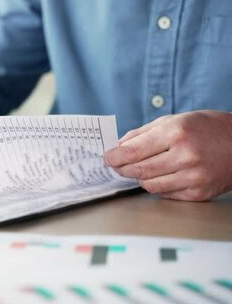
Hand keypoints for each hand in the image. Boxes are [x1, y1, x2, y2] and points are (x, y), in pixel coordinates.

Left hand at [104, 110, 231, 200]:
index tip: (108, 158)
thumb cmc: (206, 128)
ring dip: (140, 178)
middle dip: (123, 168)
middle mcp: (185, 156)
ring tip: (140, 169)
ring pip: (150, 185)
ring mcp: (194, 177)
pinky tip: (161, 176)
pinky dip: (158, 186)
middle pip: (139, 170)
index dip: (115, 157)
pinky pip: (166, 194)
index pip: (133, 151)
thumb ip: (143, 134)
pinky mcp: (200, 193)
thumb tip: (118, 147)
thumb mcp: (174, 120)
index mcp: (176, 133)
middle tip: (117, 166)